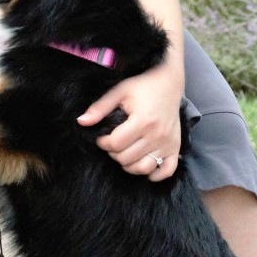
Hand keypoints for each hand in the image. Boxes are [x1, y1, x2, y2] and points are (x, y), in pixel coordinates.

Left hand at [77, 63, 182, 180]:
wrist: (169, 82)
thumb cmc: (143, 86)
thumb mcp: (119, 92)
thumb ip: (100, 108)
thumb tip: (81, 122)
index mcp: (143, 121)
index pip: (116, 144)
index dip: (103, 143)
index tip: (103, 137)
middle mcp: (157, 135)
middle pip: (126, 158)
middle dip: (114, 153)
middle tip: (113, 142)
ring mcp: (168, 143)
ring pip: (143, 168)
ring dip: (129, 165)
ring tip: (125, 153)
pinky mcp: (176, 147)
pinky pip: (166, 171)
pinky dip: (154, 174)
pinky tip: (144, 165)